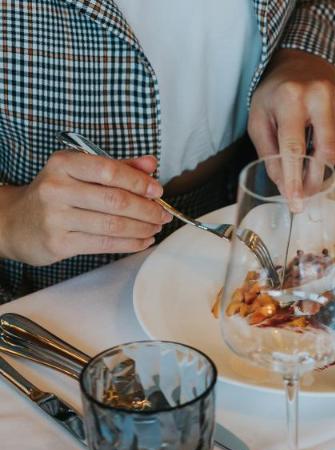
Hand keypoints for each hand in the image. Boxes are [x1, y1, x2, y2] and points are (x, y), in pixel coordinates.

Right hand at [0, 152, 168, 265]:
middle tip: (162, 214)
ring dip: (143, 228)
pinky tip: (143, 240)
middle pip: (115, 200)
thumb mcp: (80, 173)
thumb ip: (117, 167)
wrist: (15, 222)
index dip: (138, 182)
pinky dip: (131, 243)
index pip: (108, 170)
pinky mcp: (59, 242)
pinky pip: (105, 244)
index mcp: (63, 164)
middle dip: (147, 209)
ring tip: (156, 227)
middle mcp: (56, 188)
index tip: (157, 191)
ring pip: (113, 224)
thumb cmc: (55, 194)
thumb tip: (150, 164)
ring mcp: (56, 217)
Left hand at [248, 49, 334, 198]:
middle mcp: (320, 95)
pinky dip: (329, 146)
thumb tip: (283, 186)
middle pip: (324, 152)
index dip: (294, 177)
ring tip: (306, 156)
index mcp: (291, 97)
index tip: (296, 200)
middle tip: (306, 195)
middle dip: (315, 179)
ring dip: (320, 162)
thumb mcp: (259, 117)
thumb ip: (269, 152)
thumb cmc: (277, 93)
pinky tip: (318, 135)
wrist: (303, 62)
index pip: (293, 147)